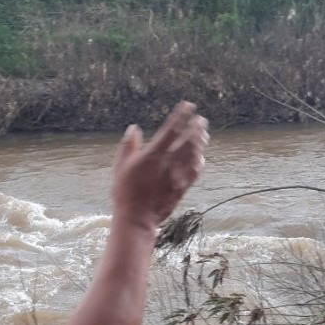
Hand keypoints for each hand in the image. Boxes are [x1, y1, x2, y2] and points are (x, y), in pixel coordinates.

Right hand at [111, 101, 208, 231]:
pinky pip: (195, 171)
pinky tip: (200, 156)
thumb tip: (133, 128)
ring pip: (195, 154)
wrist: (136, 218)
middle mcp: (169, 163)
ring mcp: (178, 175)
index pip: (172, 129)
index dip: (182, 116)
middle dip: (196, 127)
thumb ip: (128, 146)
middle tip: (201, 119)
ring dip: (200, 141)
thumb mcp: (121, 166)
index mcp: (153, 154)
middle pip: (188, 140)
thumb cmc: (125, 192)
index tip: (188, 106)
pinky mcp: (182, 187)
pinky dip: (199, 160)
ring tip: (203, 133)